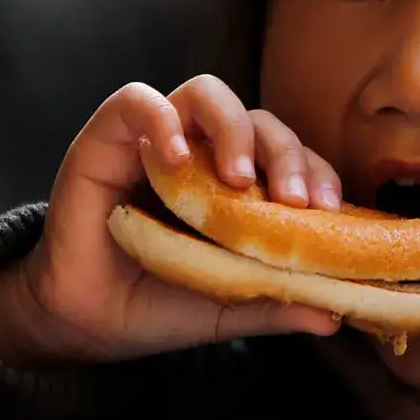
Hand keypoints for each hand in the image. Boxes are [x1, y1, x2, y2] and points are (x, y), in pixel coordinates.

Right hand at [0, 75, 343, 366]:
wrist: (85, 325)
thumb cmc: (157, 305)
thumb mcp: (227, 307)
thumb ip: (276, 302)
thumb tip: (335, 316)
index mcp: (238, 185)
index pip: (289, 155)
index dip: (315, 171)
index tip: (329, 210)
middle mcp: (202, 153)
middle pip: (258, 120)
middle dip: (287, 153)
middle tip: (294, 201)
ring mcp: (156, 141)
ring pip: (206, 94)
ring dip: (233, 129)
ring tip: (240, 179)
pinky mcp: (107, 138)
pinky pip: (137, 100)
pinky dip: (161, 118)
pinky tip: (175, 157)